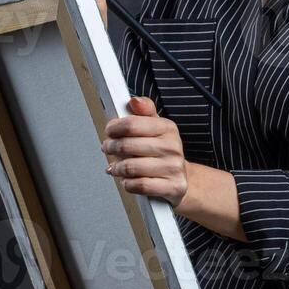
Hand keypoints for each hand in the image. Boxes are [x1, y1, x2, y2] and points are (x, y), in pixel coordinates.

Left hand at [101, 96, 187, 211]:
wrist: (181, 180)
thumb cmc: (162, 153)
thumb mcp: (156, 128)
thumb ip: (144, 112)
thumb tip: (134, 101)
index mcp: (168, 128)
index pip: (131, 125)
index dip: (114, 128)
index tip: (109, 131)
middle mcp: (172, 146)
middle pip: (127, 145)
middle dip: (111, 148)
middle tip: (108, 148)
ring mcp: (173, 167)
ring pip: (131, 167)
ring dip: (117, 168)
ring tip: (116, 167)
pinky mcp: (172, 187)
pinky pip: (140, 185)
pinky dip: (128, 184)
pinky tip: (128, 180)